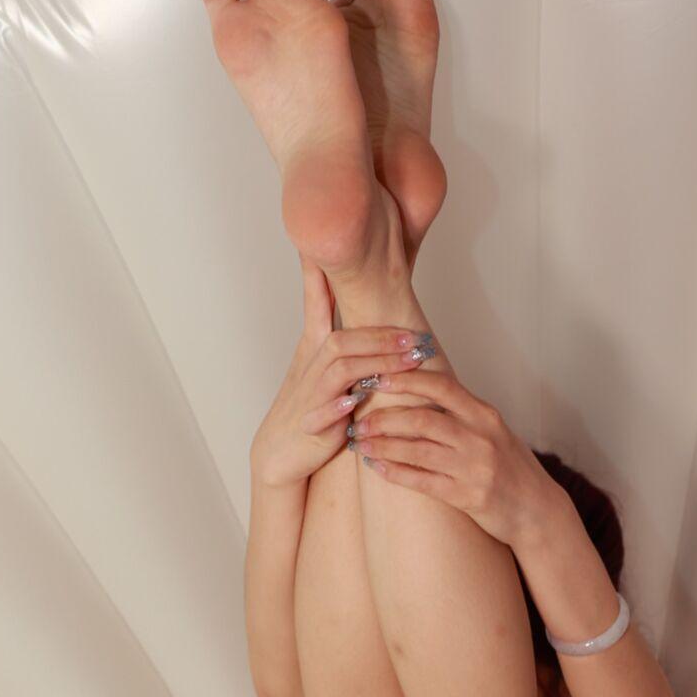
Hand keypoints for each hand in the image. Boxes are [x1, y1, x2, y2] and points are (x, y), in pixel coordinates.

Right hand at [251, 261, 424, 490]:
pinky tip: (355, 400)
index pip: (316, 303)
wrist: (280, 452)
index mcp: (314, 349)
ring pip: (340, 369)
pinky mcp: (311, 424)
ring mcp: (310, 394)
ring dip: (377, 362)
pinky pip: (323, 411)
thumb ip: (350, 342)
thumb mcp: (326, 369)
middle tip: (416, 334)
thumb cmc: (310, 407)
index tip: (321, 245)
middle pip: (342, 338)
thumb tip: (378, 314)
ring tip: (409, 360)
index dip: (318, 274)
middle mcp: (311, 366)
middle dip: (380, 334)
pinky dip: (339, 404)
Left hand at [346, 354, 551, 546]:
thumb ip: (461, 412)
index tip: (377, 378)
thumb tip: (419, 391)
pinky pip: (423, 482)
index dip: (406, 380)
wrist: (538, 510)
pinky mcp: (468, 496)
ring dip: (384, 446)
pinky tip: (378, 469)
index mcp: (485, 414)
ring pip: (418, 450)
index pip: (441, 386)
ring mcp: (475, 467)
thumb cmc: (510, 467)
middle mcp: (481, 437)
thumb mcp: (492, 431)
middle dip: (385, 418)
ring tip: (361, 444)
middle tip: (360, 420)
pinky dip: (397, 473)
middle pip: (422, 418)